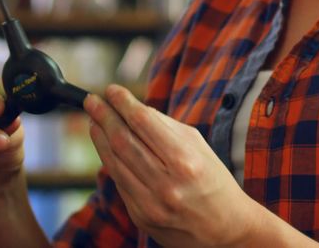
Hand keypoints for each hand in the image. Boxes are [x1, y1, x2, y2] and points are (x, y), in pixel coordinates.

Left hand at [85, 84, 266, 247]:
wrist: (226, 229)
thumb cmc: (214, 181)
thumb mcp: (199, 146)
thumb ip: (165, 126)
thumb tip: (133, 108)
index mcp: (185, 161)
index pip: (143, 123)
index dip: (123, 103)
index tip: (111, 90)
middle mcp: (166, 184)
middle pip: (122, 141)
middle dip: (103, 116)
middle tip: (92, 101)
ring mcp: (150, 204)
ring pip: (114, 162)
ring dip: (99, 138)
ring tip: (94, 121)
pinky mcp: (140, 217)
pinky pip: (120, 182)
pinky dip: (110, 160)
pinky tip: (106, 146)